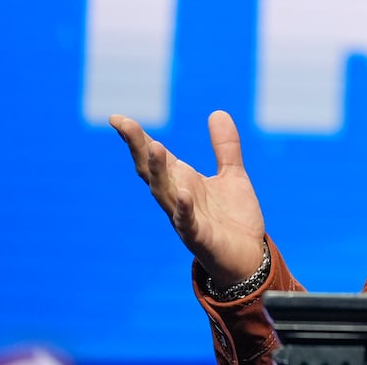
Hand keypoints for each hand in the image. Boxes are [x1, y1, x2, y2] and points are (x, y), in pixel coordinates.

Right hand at [111, 110, 266, 286]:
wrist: (249, 256)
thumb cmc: (234, 218)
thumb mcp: (232, 174)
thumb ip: (224, 146)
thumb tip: (216, 111)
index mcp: (183, 181)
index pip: (155, 157)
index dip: (137, 137)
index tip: (117, 117)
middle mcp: (177, 198)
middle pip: (151, 171)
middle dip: (138, 148)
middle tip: (125, 124)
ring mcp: (185, 218)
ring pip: (164, 193)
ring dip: (157, 171)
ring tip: (153, 145)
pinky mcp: (200, 237)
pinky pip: (187, 222)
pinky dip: (183, 208)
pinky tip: (182, 192)